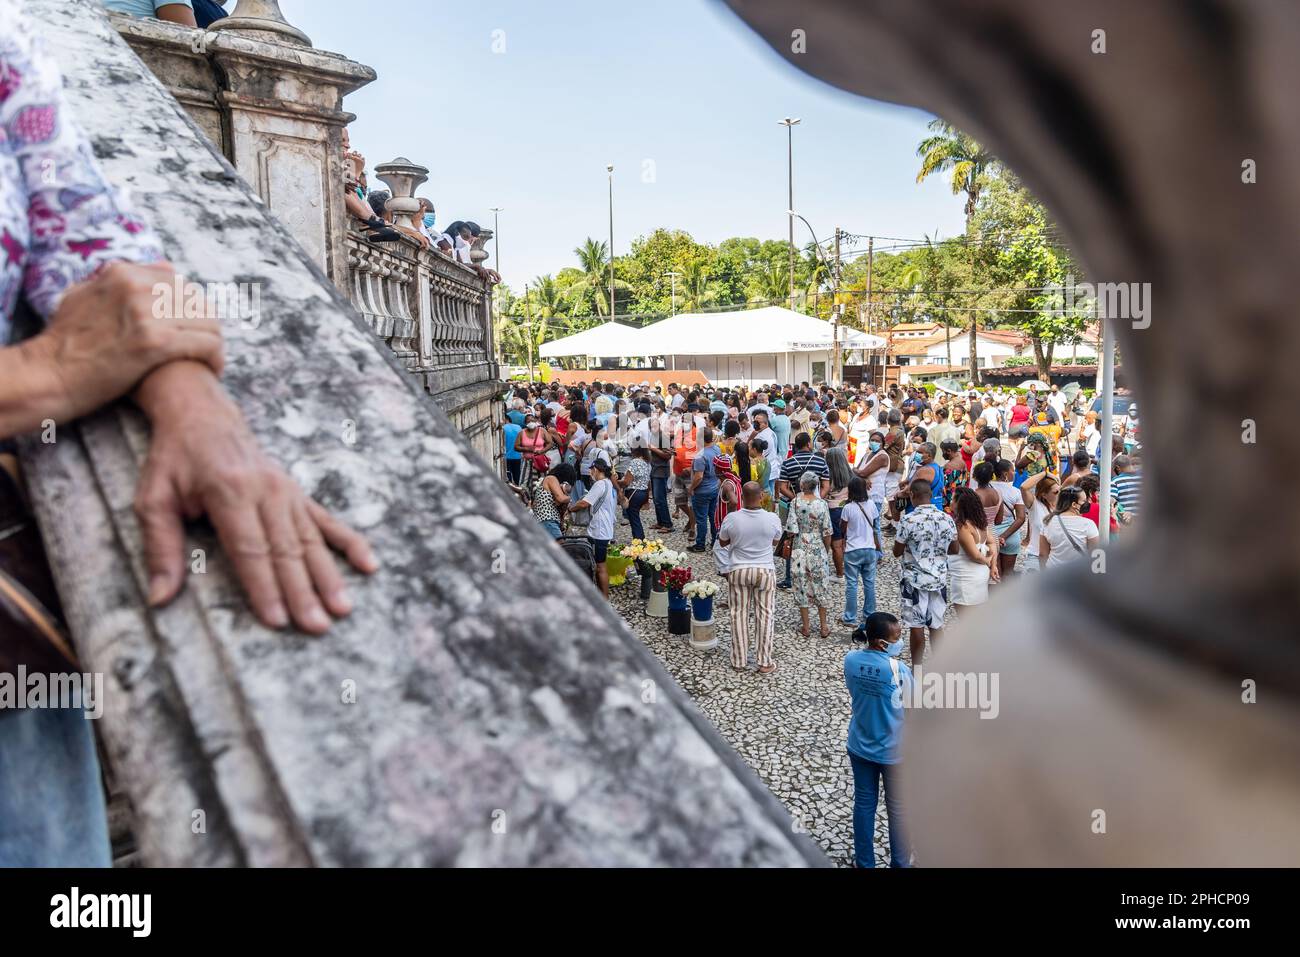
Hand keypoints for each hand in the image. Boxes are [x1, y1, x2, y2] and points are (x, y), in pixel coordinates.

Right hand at [22, 262, 222, 426]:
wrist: (50, 374)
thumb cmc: (65, 341)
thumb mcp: (83, 295)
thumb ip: (117, 279)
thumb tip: (161, 266)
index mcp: (123, 272)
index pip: (179, 282)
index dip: (192, 307)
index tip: (193, 327)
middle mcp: (137, 287)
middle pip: (198, 301)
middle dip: (207, 325)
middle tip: (208, 346)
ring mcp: (147, 313)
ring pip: (208, 322)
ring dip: (215, 343)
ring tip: (212, 359)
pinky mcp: (156, 342)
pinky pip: (206, 344)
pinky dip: (215, 357)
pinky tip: (213, 369)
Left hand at [133, 363, 376, 633]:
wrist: (203, 414)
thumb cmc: (174, 459)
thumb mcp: (152, 498)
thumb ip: (160, 548)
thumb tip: (160, 598)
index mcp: (230, 491)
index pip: (251, 549)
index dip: (265, 586)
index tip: (277, 619)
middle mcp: (267, 491)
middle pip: (288, 551)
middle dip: (303, 592)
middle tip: (317, 627)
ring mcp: (288, 492)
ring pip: (311, 541)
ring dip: (328, 577)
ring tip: (342, 609)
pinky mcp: (298, 494)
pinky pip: (329, 521)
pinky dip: (351, 543)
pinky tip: (369, 564)